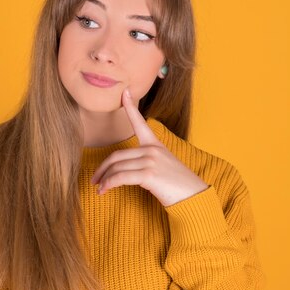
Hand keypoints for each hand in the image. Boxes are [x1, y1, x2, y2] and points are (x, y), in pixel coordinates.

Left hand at [90, 87, 208, 206]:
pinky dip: (109, 184)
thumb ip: (145, 161)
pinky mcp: (149, 174)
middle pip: (117, 156)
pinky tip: (104, 190)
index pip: (140, 123)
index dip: (130, 107)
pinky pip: (120, 177)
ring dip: (104, 179)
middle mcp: (152, 149)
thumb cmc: (177, 185)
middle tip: (94, 179)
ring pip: (117, 168)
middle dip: (103, 168)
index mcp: (155, 144)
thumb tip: (123, 169)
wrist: (194, 197)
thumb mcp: (162, 166)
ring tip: (99, 188)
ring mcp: (151, 161)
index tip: (124, 92)